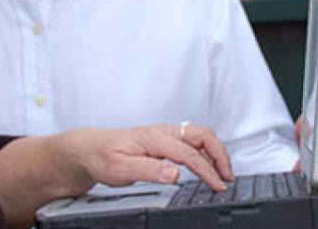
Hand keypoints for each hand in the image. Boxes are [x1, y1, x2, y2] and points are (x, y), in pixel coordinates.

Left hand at [57, 123, 233, 191]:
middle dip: (221, 155)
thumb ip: (149, 171)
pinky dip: (206, 152)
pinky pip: (192, 142)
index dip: (207, 170)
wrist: (89, 149)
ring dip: (215, 153)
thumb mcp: (121, 169)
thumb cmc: (102, 156)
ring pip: (200, 137)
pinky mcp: (163, 140)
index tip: (217, 185)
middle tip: (228, 177)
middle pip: (203, 136)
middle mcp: (163, 132)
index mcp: (155, 138)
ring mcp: (165, 135)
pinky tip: (206, 166)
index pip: (190, 153)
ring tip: (222, 174)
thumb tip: (174, 173)